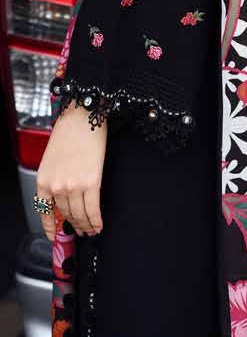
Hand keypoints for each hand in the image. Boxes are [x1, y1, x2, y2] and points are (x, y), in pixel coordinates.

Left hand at [36, 104, 107, 241]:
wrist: (82, 118)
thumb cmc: (68, 132)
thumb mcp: (52, 159)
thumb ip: (54, 179)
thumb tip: (63, 197)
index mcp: (43, 180)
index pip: (44, 210)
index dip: (50, 226)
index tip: (54, 234)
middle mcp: (56, 186)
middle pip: (66, 214)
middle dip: (74, 225)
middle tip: (80, 230)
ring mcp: (74, 186)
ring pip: (80, 215)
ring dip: (86, 225)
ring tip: (91, 229)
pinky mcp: (92, 183)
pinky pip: (93, 209)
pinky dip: (96, 220)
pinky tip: (99, 225)